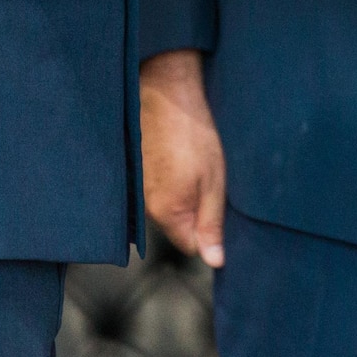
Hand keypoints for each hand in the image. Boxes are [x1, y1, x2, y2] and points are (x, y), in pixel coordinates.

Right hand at [138, 50, 226, 267]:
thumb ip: (212, 224)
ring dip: (184, 193)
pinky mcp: (137, 173)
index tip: (219, 206)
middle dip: (197, 212)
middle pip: (178, 227)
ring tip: (194, 163)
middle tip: (210, 180)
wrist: (166, 94)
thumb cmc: (194, 135)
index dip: (209, 231)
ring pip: (169, 207)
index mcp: (167, 213)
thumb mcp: (214, 181)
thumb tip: (215, 262)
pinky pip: (158, 189)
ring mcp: (139, 190)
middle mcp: (147, 207)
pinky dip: (171, 179)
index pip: (191, 246)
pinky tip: (179, 157)